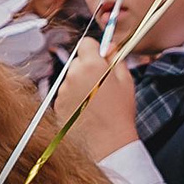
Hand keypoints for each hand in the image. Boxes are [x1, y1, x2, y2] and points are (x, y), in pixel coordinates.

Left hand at [53, 38, 137, 157]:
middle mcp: (73, 75)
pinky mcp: (57, 104)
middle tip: (102, 82)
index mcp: (91, 65)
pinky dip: (73, 97)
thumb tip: (110, 47)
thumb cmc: (119, 113)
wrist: (107, 141)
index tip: (101, 58)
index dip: (96, 50)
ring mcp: (63, 90)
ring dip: (80, 83)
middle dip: (88, 67)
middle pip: (78, 60)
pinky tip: (86, 108)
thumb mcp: (126, 81)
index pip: (86, 43)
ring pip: (71, 77)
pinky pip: (65, 93)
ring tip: (95, 100)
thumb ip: (116, 58)